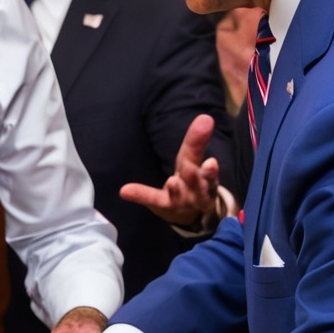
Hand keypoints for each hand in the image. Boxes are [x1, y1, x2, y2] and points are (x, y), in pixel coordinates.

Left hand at [119, 113, 222, 228]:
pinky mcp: (164, 206)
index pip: (205, 162)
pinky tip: (125, 191)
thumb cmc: (193, 183)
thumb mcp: (194, 162)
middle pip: (197, 180)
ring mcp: (181, 200)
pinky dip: (140, 195)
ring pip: (181, 194)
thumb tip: (205, 117)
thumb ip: (196, 142)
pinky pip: (152, 200)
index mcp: (205, 176)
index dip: (204, 148)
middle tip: (206, 165)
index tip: (208, 128)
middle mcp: (197, 190)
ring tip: (173, 182)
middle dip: (202, 174)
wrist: (191, 215)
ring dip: (177, 188)